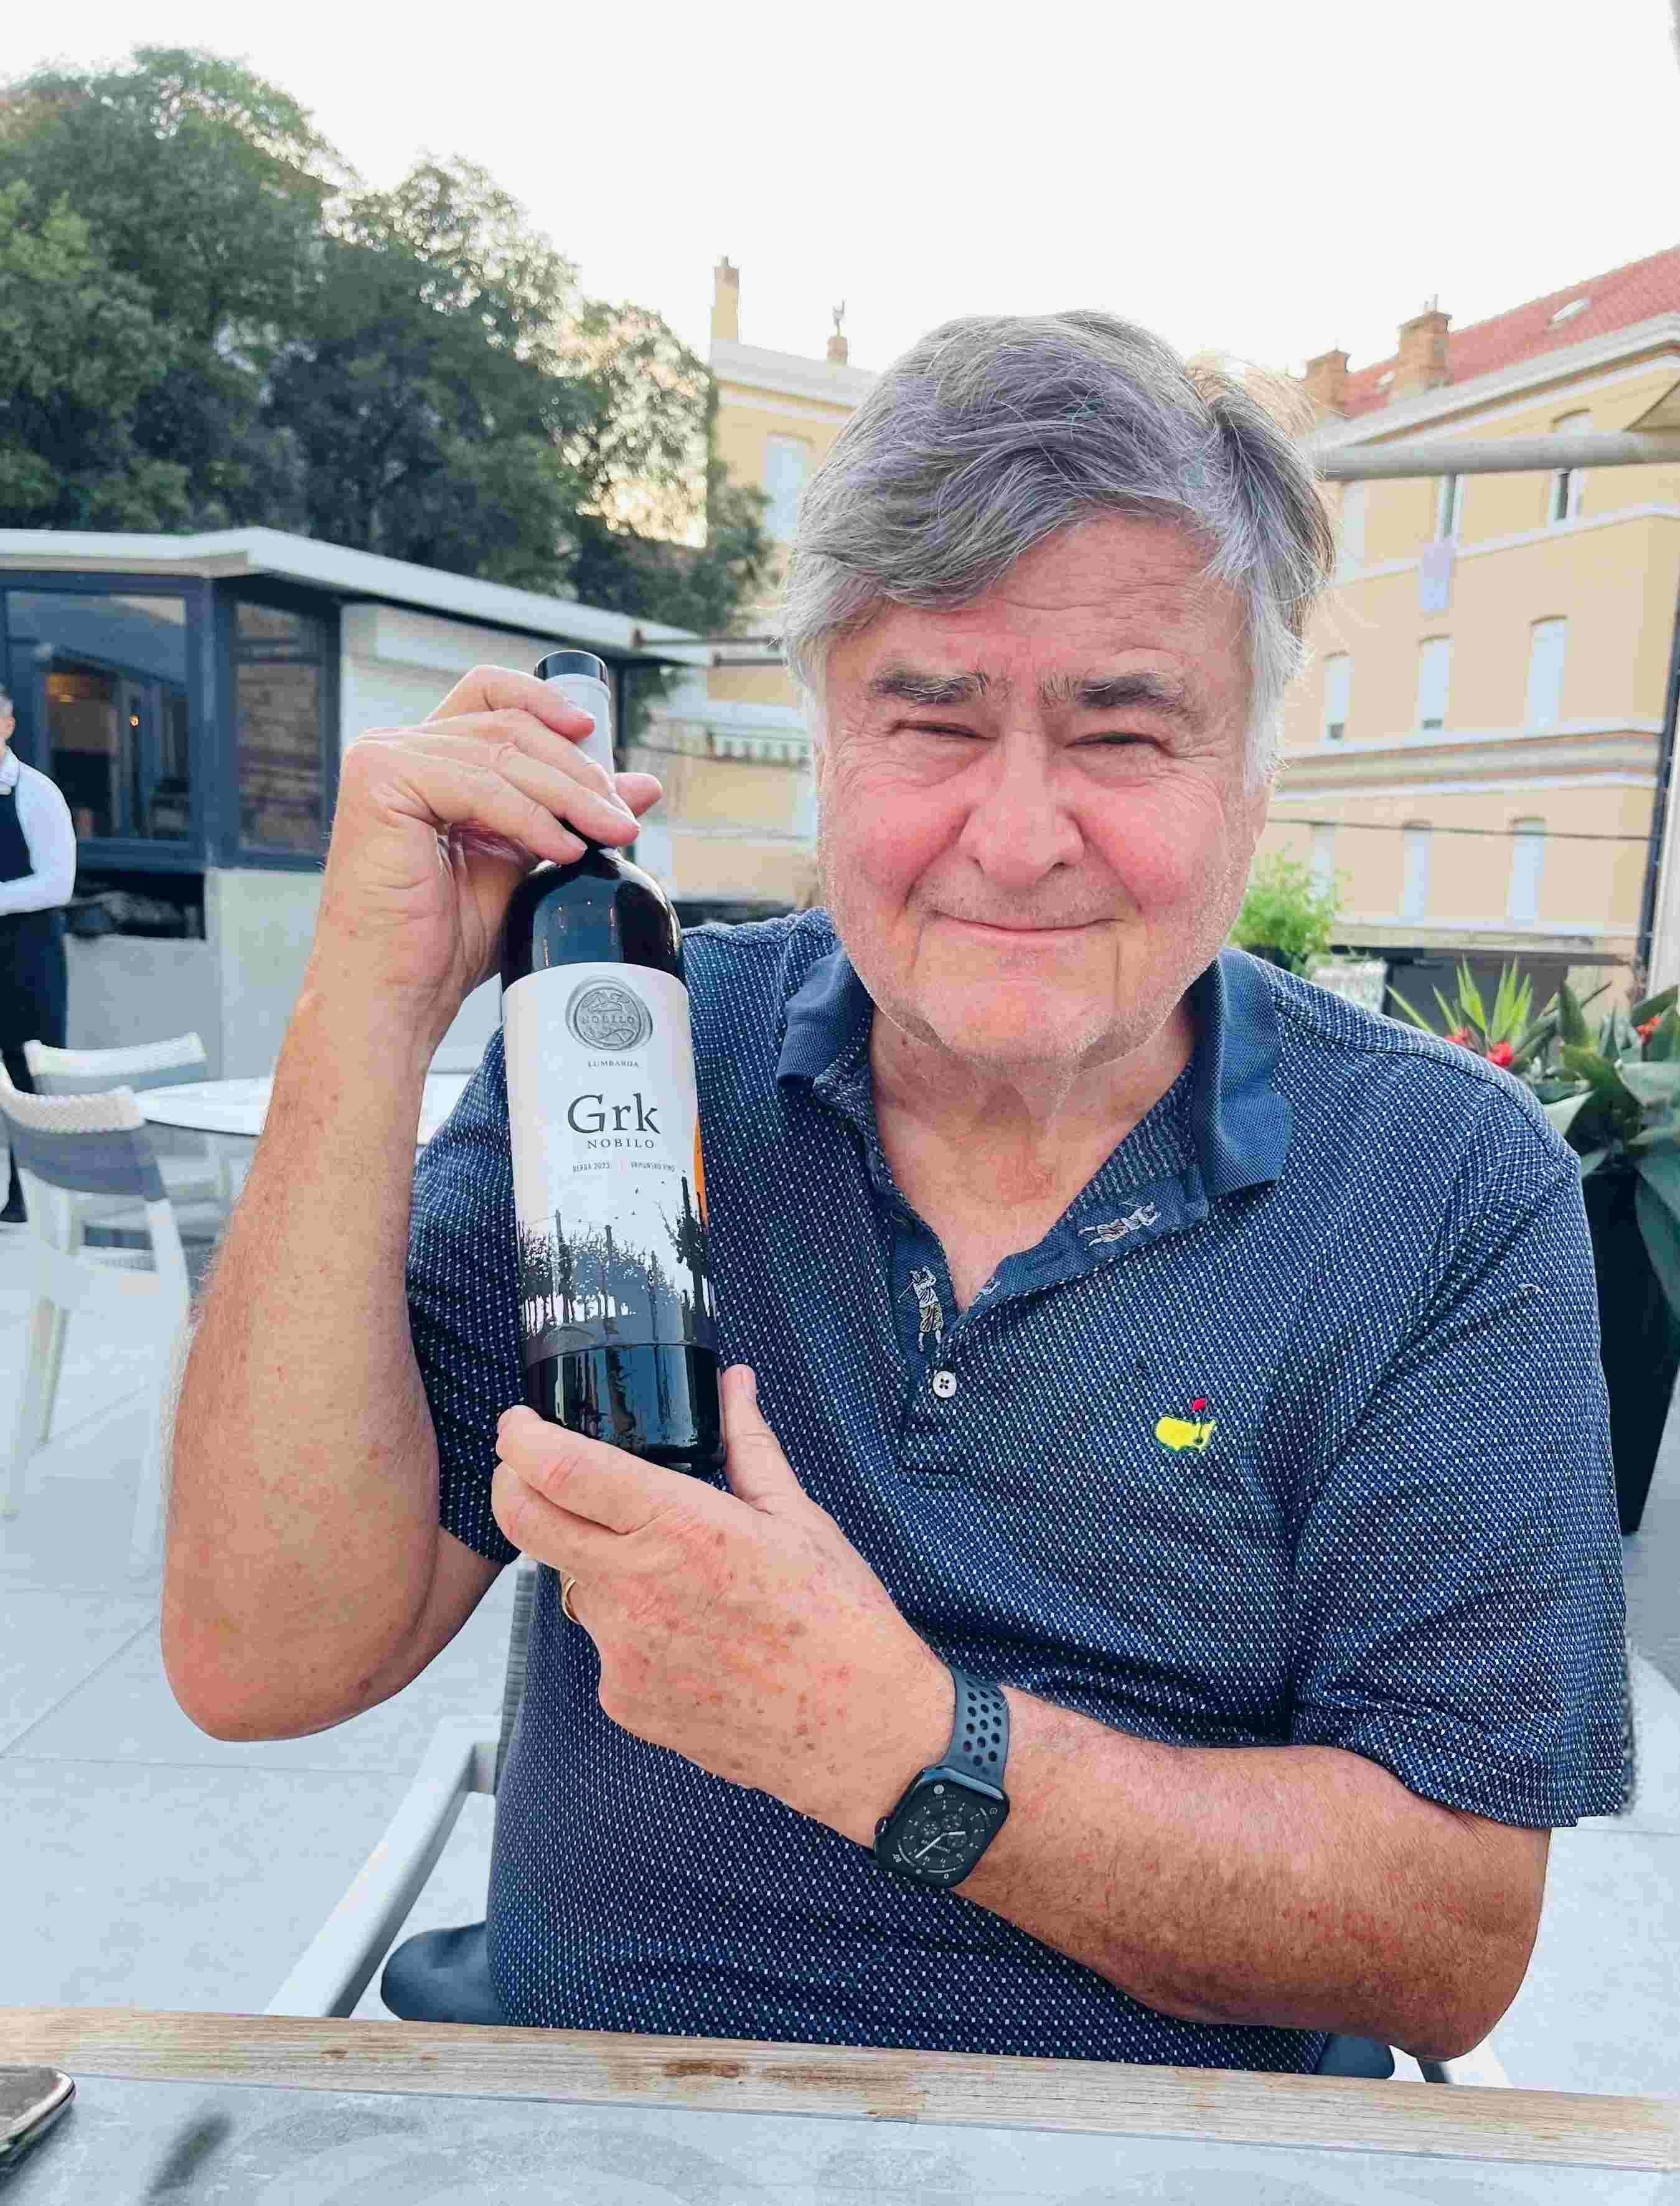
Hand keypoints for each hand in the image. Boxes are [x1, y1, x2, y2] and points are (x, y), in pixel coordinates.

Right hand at [310, 665, 664, 1047]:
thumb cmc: (444, 940)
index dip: (544, 701)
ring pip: (502, 755)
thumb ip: (570, 815)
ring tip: (608, 834)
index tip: (594, 734)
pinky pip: (480, 786)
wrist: (398, 991)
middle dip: (578, 771)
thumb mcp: (525, 862)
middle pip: (508, 727)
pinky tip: (561, 848)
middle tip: (622, 817)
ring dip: (568, 796)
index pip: (489, 695)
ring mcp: (384, 761)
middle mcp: (398, 750)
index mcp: (427, 760)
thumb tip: (639, 787)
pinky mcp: (380, 784)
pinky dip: (531, 818)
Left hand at [490, 1367, 948, 1844]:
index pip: (562, 1470)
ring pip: (572, 1583)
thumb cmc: (839, 1621)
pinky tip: (690, 1634)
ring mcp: (624, 1651)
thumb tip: (734, 1386)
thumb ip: (748, 1443)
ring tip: (670, 1573)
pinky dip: (630, 1626)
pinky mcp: (624, 1701)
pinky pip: (604, 1644)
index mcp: (681, 1526)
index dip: (521, 1439)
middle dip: (513, 1484)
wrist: (861, 1732)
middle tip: (527, 1468)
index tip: (518, 1425)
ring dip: (594, 1562)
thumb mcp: (797, 1516)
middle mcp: (638, 1587)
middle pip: (526, 1522)